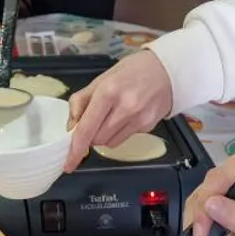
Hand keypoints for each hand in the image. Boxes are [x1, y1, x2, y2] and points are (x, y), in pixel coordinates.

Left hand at [64, 50, 172, 171]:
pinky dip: (119, 132)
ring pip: (110, 143)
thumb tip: (71, 128)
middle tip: (95, 121)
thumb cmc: (130, 72)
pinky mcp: (148, 126)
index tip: (68, 164)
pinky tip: (127, 116)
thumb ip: (81, 102)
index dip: (75, 149)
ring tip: (113, 116)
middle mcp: (125, 107)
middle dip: (91, 136)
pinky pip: (124, 138)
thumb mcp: (101, 79)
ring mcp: (139, 119)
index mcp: (108, 91)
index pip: (87, 128)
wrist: (166, 71)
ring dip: (105, 136)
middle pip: (97, 140)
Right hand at [187, 154, 234, 235]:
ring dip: (193, 226)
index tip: (205, 224)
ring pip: (195, 202)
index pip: (223, 176)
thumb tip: (212, 203)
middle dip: (199, 215)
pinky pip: (194, 214)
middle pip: (205, 188)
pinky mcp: (212, 206)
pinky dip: (193, 232)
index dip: (210, 196)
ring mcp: (222, 191)